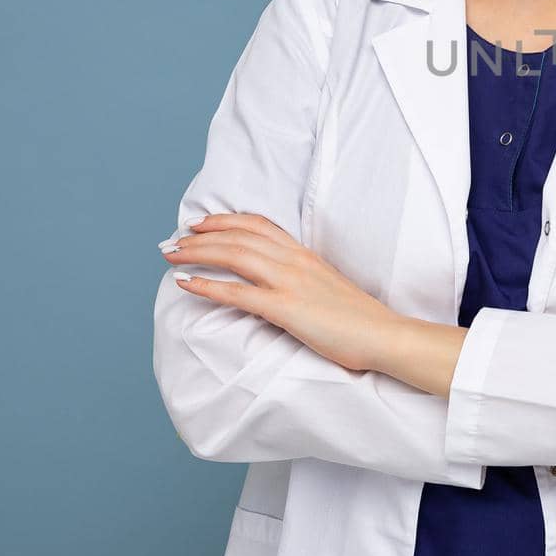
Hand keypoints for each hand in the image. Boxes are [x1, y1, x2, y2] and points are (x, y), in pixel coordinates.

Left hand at [160, 213, 398, 372]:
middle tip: (174, 240)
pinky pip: (237, 292)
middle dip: (201, 236)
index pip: (259, 224)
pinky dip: (207, 285)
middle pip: (239, 236)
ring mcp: (290, 282)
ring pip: (234, 255)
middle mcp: (295, 261)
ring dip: (198, 252)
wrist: (384, 335)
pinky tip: (186, 283)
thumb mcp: (328, 287)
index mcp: (305, 255)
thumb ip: (302, 279)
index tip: (202, 223)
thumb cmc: (359, 319)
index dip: (226, 220)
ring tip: (172, 255)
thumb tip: (278, 285)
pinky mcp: (286, 307)